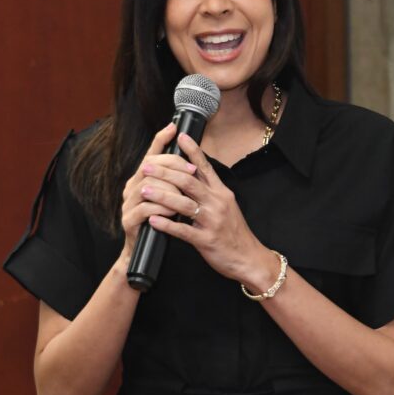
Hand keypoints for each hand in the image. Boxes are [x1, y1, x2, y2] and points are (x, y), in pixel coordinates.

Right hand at [119, 123, 198, 257]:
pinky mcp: (128, 221)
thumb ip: (176, 182)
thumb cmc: (162, 225)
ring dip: (170, 190)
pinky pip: (146, 209)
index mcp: (142, 180)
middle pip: (150, 167)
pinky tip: (172, 213)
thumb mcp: (171, 200)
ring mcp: (127, 204)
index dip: (161, 140)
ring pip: (148, 186)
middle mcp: (132, 188)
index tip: (174, 127)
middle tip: (192, 171)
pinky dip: (161, 209)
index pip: (150, 155)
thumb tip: (192, 160)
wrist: (144, 254)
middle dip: (174, 167)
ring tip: (185, 197)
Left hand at [142, 133, 277, 289]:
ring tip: (144, 189)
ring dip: (161, 195)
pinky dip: (166, 224)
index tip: (179, 137)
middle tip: (146, 166)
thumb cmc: (234, 232)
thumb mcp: (227, 205)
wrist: (249, 258)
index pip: (205, 167)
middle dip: (165, 172)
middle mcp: (217, 202)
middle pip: (188, 181)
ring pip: (183, 203)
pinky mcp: (206, 240)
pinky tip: (152, 219)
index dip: (192, 151)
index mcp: (221, 192)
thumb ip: (210, 191)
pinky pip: (183, 231)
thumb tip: (192, 174)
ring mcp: (212, 221)